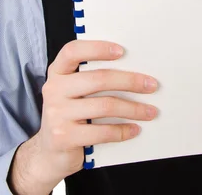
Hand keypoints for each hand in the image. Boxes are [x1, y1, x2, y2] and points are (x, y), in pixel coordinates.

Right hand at [9, 40, 157, 193]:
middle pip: (99, 79)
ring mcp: (57, 114)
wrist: (49, 153)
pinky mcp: (64, 137)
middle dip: (130, 81)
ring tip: (150, 111)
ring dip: (133, 109)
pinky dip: (123, 130)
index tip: (122, 51)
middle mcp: (54, 89)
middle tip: (151, 85)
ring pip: (105, 105)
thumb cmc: (71, 113)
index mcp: (58, 72)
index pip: (73, 51)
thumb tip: (135, 67)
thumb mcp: (73, 90)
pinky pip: (102, 132)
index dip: (97, 48)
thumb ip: (91, 77)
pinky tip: (134, 129)